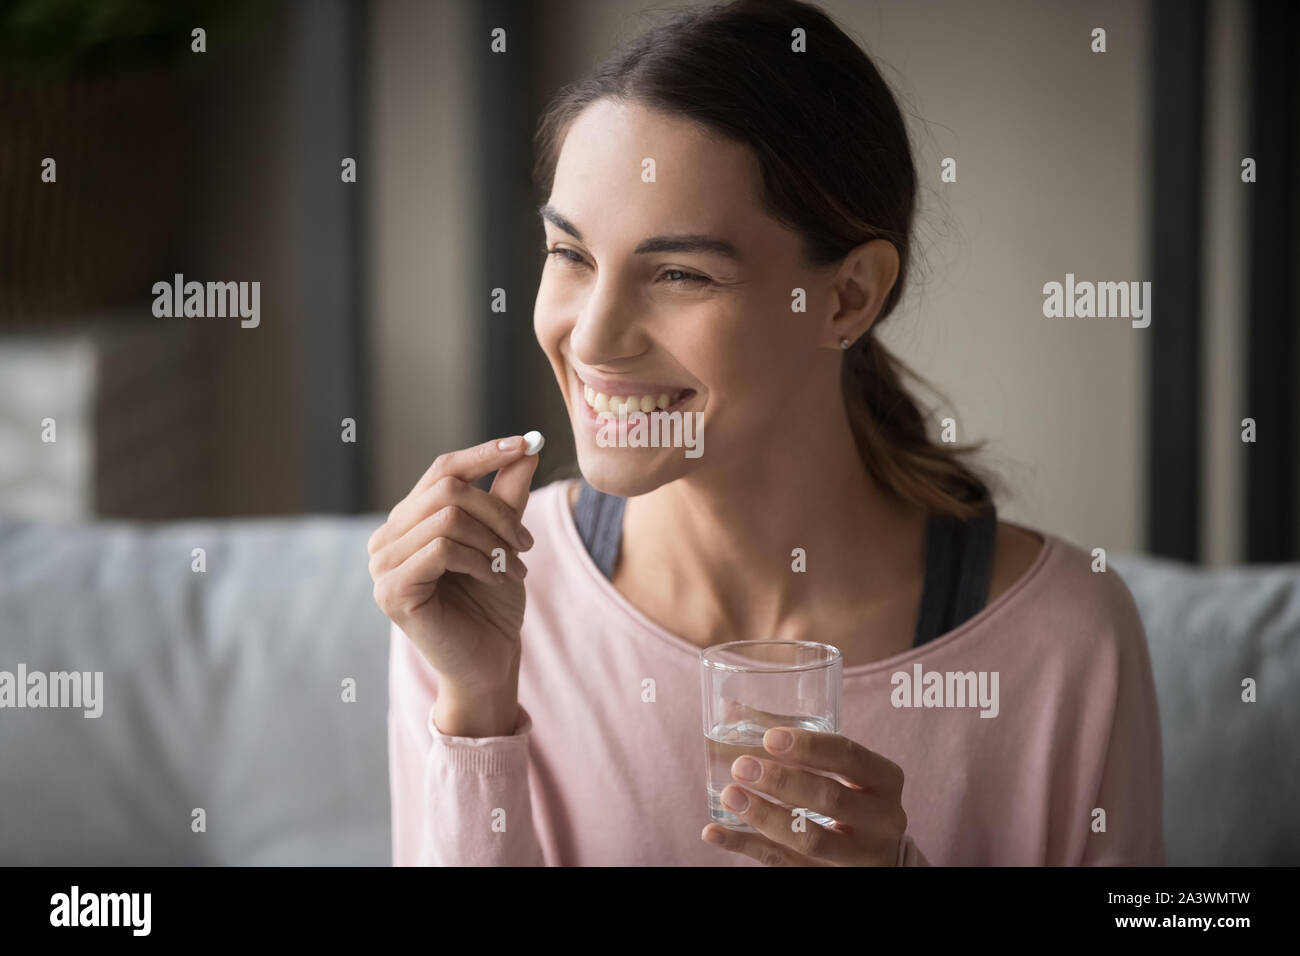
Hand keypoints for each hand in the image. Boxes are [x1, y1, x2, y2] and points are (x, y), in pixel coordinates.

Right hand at [368, 435, 539, 696]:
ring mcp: (382, 565)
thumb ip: (508, 494)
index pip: (443, 468)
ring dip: (493, 541)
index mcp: (409, 521)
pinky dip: (479, 560)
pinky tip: (494, 580)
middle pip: (448, 489)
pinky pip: (441, 549)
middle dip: (499, 512)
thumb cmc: (493, 603)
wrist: (489, 661)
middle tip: (527, 544)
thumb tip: (527, 446)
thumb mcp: (504, 539)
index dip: (484, 452)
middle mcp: (387, 538)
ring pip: (447, 518)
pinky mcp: (391, 591)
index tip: (526, 442)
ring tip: (515, 568)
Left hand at [700, 726, 907, 865]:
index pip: (849, 757)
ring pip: (810, 840)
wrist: (877, 856)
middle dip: (782, 781)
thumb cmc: (853, 796)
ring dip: (765, 816)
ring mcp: (857, 856)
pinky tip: (714, 831)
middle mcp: (880, 820)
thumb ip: (796, 744)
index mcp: (885, 781)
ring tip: (730, 795)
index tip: (769, 738)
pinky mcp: (829, 878)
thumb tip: (727, 708)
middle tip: (742, 766)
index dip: (809, 746)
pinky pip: (784, 865)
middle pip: (830, 799)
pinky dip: (745, 846)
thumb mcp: (843, 770)